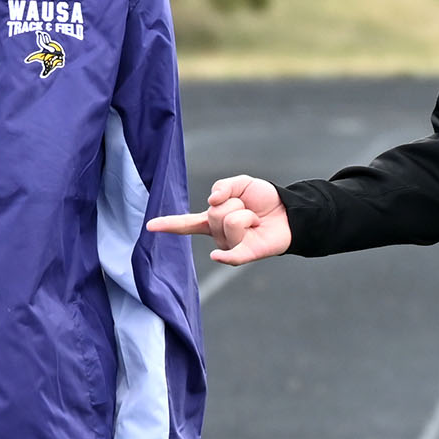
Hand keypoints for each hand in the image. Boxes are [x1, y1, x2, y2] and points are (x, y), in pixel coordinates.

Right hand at [144, 174, 292, 265]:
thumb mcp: (241, 183)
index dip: (168, 224)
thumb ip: (223, 186)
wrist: (288, 211)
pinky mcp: (245, 255)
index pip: (186, 223)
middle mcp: (217, 235)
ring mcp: (229, 246)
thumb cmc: (262, 200)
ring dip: (247, 213)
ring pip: (230, 221)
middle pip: (215, 213)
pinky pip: (232, 255)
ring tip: (256, 220)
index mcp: (212, 219)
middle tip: (248, 208)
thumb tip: (212, 201)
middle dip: (235, 203)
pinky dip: (224, 255)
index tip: (149, 225)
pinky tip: (216, 255)